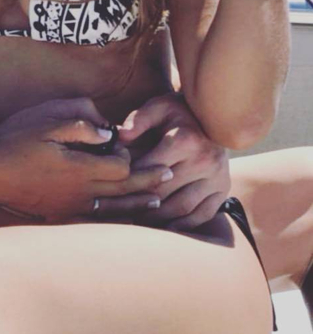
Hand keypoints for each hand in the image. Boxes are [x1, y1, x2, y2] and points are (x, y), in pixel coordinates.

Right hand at [0, 98, 169, 222]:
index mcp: (79, 168)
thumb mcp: (47, 122)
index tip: (132, 145)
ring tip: (156, 202)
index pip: (121, 167)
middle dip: (147, 182)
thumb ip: (82, 125)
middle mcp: (79, 192)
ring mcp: (69, 206)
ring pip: (113, 208)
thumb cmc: (15, 139)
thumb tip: (109, 132)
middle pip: (123, 189)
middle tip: (169, 176)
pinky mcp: (59, 212)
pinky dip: (115, 216)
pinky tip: (120, 213)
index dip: (130, 155)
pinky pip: (96, 218)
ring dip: (136, 203)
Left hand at [98, 93, 230, 229]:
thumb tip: (120, 135)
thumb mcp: (158, 107)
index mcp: (185, 140)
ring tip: (134, 222)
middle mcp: (204, 160)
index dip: (129, 179)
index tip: (111, 187)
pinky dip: (181, 226)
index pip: (150, 168)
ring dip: (157, 219)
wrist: (216, 114)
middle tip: (116, 210)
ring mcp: (217, 177)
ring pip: (181, 208)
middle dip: (138, 202)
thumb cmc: (178, 111)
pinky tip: (163, 227)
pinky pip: (202, 215)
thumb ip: (138, 120)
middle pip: (163, 191)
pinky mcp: (223, 190)